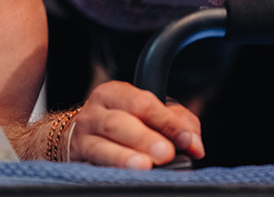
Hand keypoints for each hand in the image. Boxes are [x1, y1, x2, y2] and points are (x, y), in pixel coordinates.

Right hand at [66, 81, 203, 168]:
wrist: (78, 137)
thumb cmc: (126, 122)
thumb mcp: (154, 113)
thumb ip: (181, 124)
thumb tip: (195, 145)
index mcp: (115, 94)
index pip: (142, 104)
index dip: (166, 121)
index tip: (185, 140)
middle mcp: (94, 114)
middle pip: (119, 124)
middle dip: (145, 139)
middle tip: (166, 153)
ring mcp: (82, 140)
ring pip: (101, 147)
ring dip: (125, 158)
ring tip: (144, 167)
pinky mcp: (77, 163)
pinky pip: (92, 168)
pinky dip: (109, 173)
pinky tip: (123, 179)